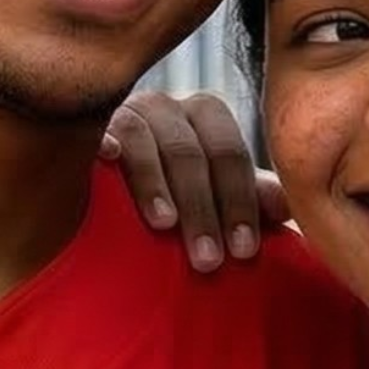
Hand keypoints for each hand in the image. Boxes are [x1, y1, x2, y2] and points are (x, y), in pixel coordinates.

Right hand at [100, 92, 290, 269]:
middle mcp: (164, 107)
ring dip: (155, 182)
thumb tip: (287, 207)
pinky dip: (102, 140)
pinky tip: (106, 159)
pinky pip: (93, 127)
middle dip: (202, 207)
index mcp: (205, 116)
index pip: (229, 152)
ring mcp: (121, 113)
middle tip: (209, 261)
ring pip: (142, 137)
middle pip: (188, 150)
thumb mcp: (217, 196)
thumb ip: (251, 198)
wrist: (112, 189)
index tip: (244, 251)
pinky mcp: (81, 127)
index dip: (240, 202)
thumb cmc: (178, 196)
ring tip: (164, 225)